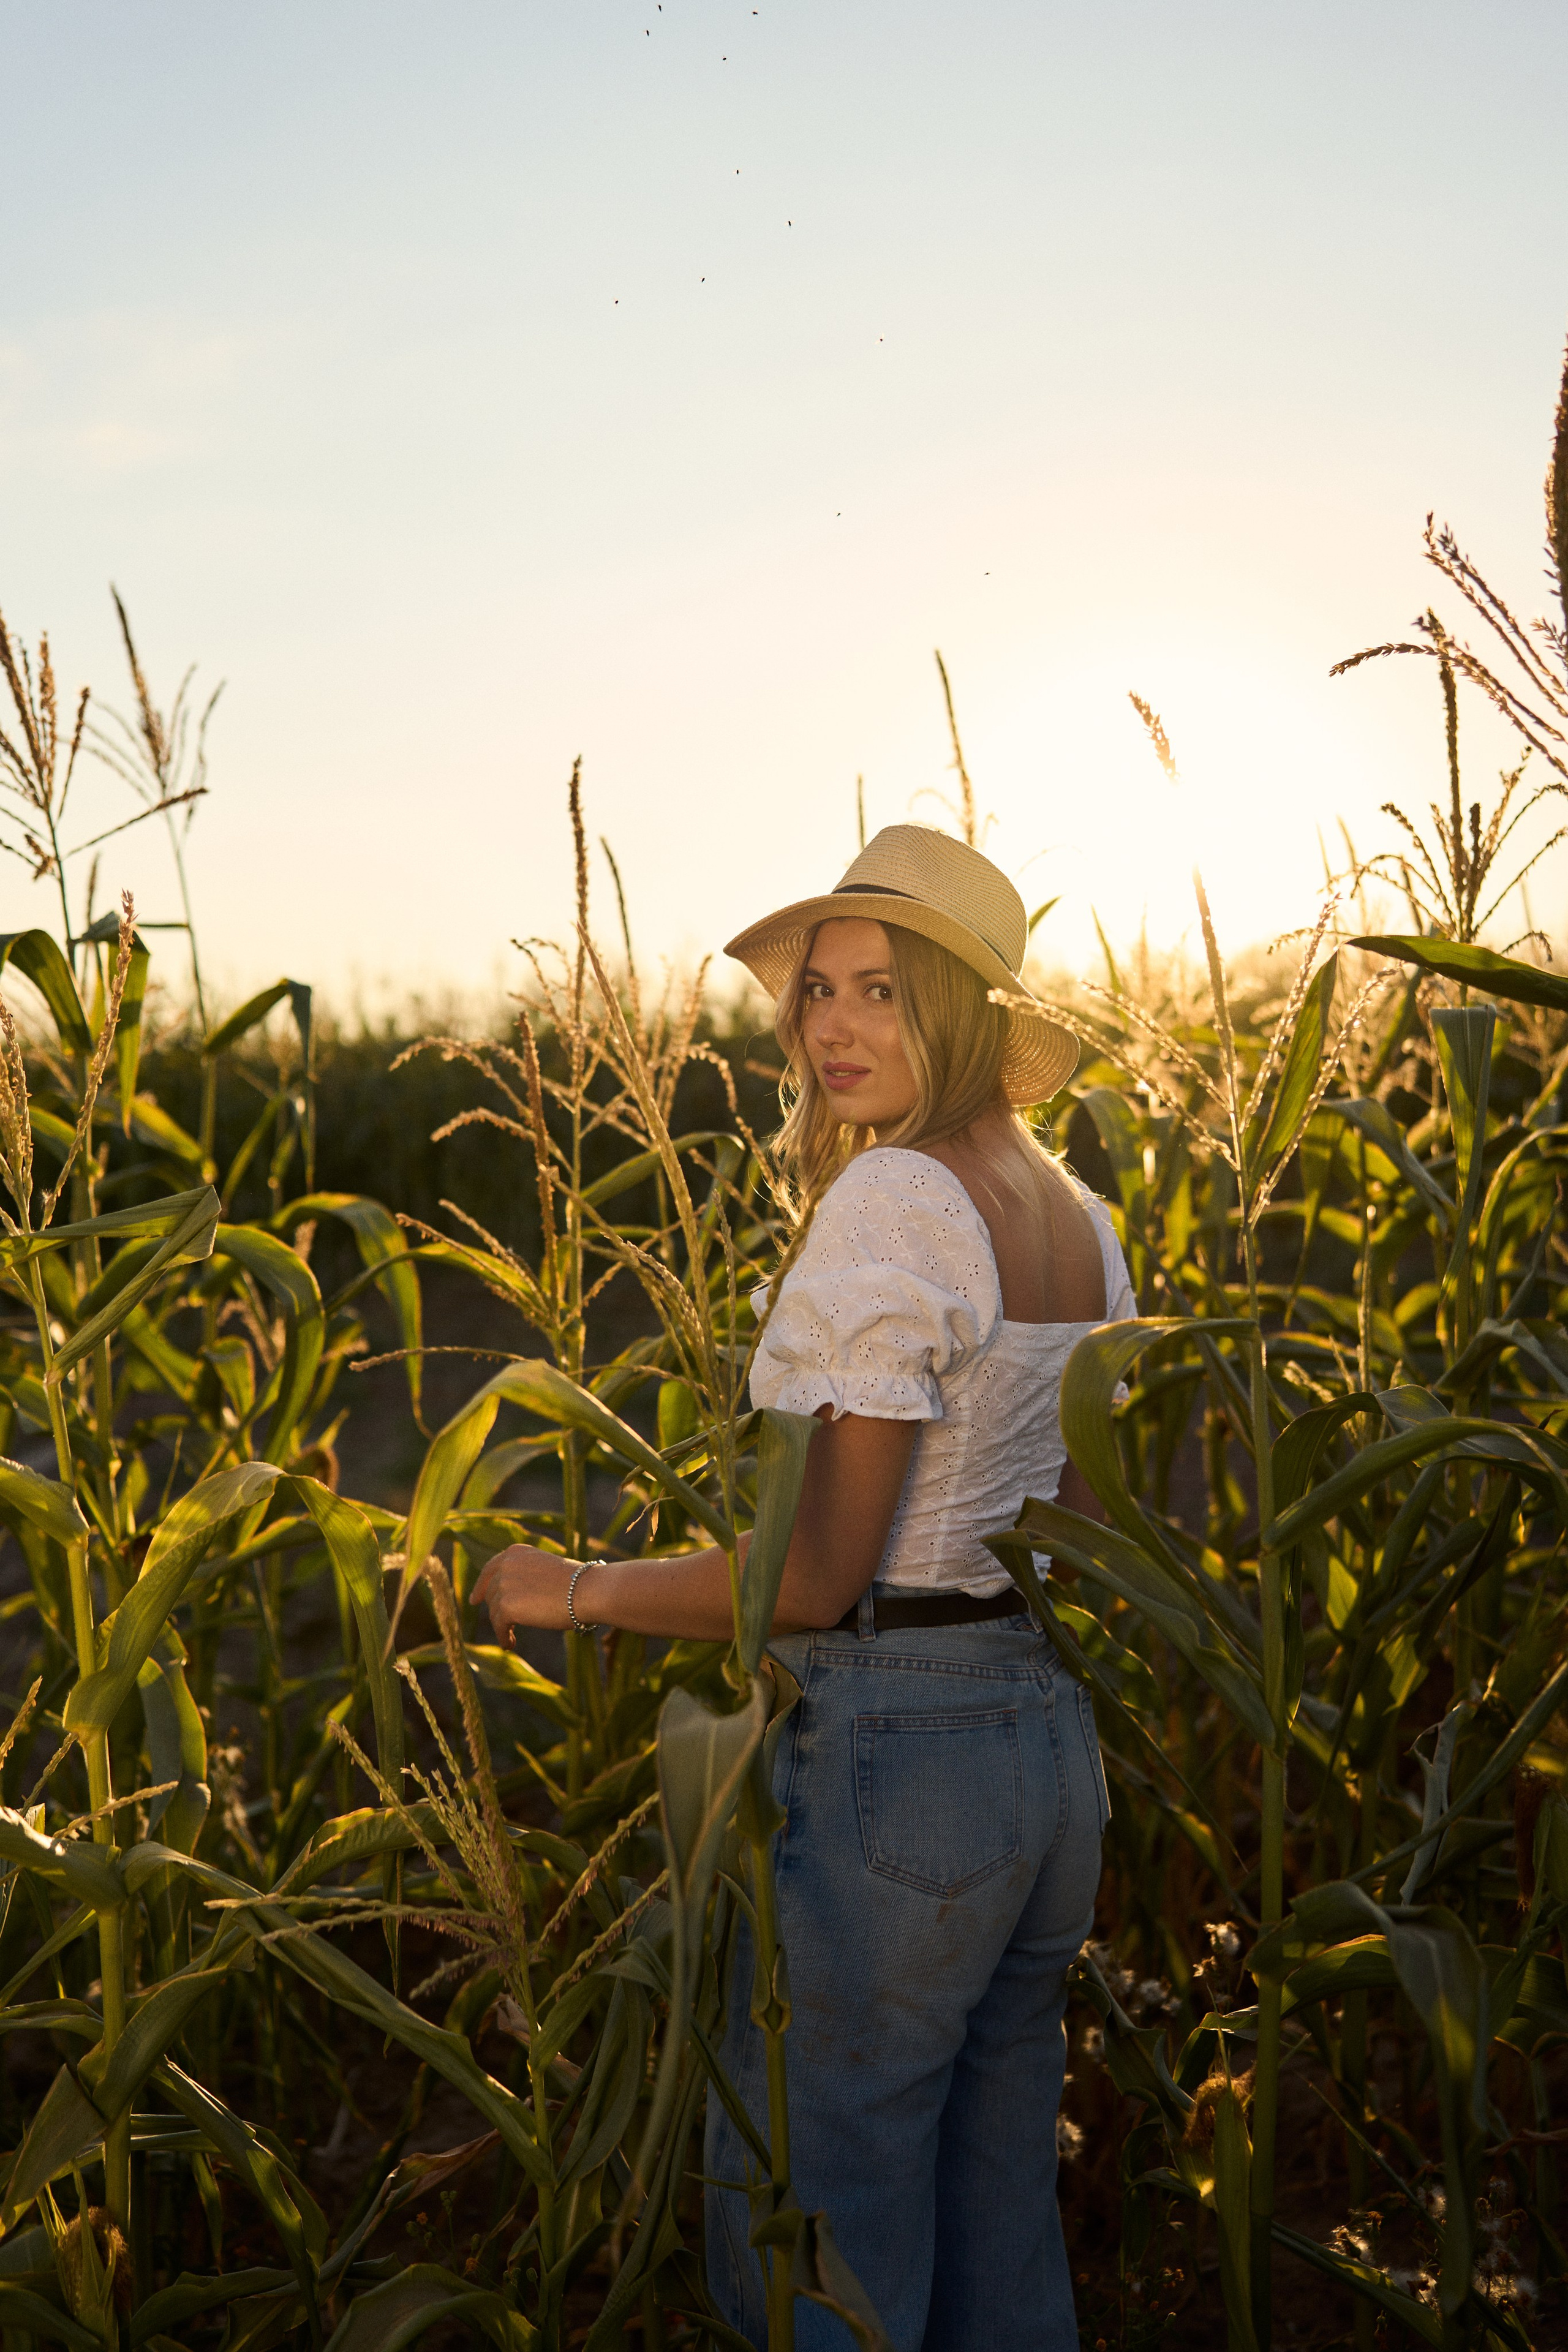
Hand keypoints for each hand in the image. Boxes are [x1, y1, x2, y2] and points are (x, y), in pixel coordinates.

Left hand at [471, 1547, 595, 1644]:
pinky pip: (499, 1627)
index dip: (481, 1587)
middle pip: (492, 1595)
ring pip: (495, 1612)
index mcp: (516, 1552)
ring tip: (512, 1637)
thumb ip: (525, 1576)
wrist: (586, 1591)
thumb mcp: (545, 1569)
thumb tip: (510, 1596)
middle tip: (506, 1626)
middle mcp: (506, 1565)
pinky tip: (510, 1644)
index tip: (475, 1600)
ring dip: (503, 1626)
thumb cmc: (576, 1583)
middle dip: (498, 1611)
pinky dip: (504, 1637)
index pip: (491, 1569)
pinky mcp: (505, 1606)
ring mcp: (504, 1585)